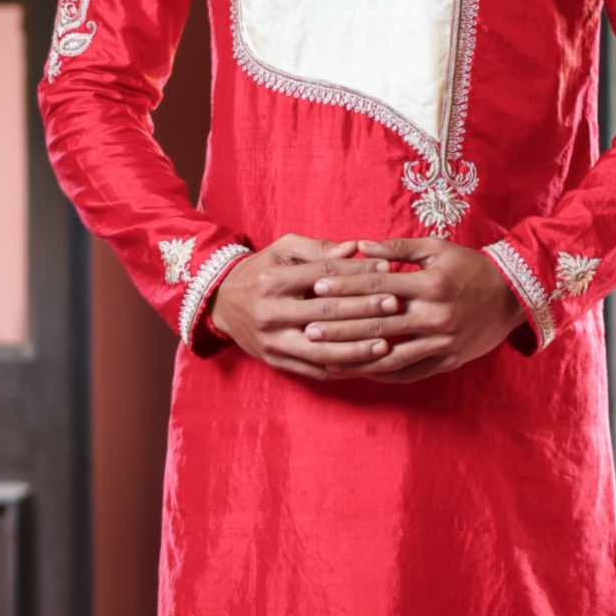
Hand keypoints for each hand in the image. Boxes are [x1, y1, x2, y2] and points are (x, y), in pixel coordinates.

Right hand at [207, 234, 416, 378]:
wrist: (220, 303)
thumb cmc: (260, 271)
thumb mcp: (281, 250)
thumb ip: (318, 249)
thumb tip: (355, 247)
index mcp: (274, 280)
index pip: (323, 275)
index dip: (356, 272)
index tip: (385, 269)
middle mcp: (271, 312)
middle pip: (326, 312)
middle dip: (364, 308)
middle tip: (395, 304)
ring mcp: (272, 340)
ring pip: (321, 347)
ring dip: (356, 348)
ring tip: (386, 343)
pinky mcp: (275, 360)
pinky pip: (312, 368)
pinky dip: (340, 367)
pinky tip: (364, 364)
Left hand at [292, 235, 525, 381]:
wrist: (515, 295)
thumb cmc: (471, 266)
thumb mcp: (438, 248)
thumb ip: (398, 246)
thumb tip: (359, 245)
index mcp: (430, 283)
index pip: (377, 285)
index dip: (344, 287)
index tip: (316, 289)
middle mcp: (436, 314)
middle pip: (378, 322)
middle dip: (340, 327)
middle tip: (308, 329)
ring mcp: (442, 341)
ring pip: (391, 354)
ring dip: (356, 358)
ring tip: (326, 359)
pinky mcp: (449, 360)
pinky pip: (411, 371)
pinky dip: (383, 373)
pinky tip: (359, 372)